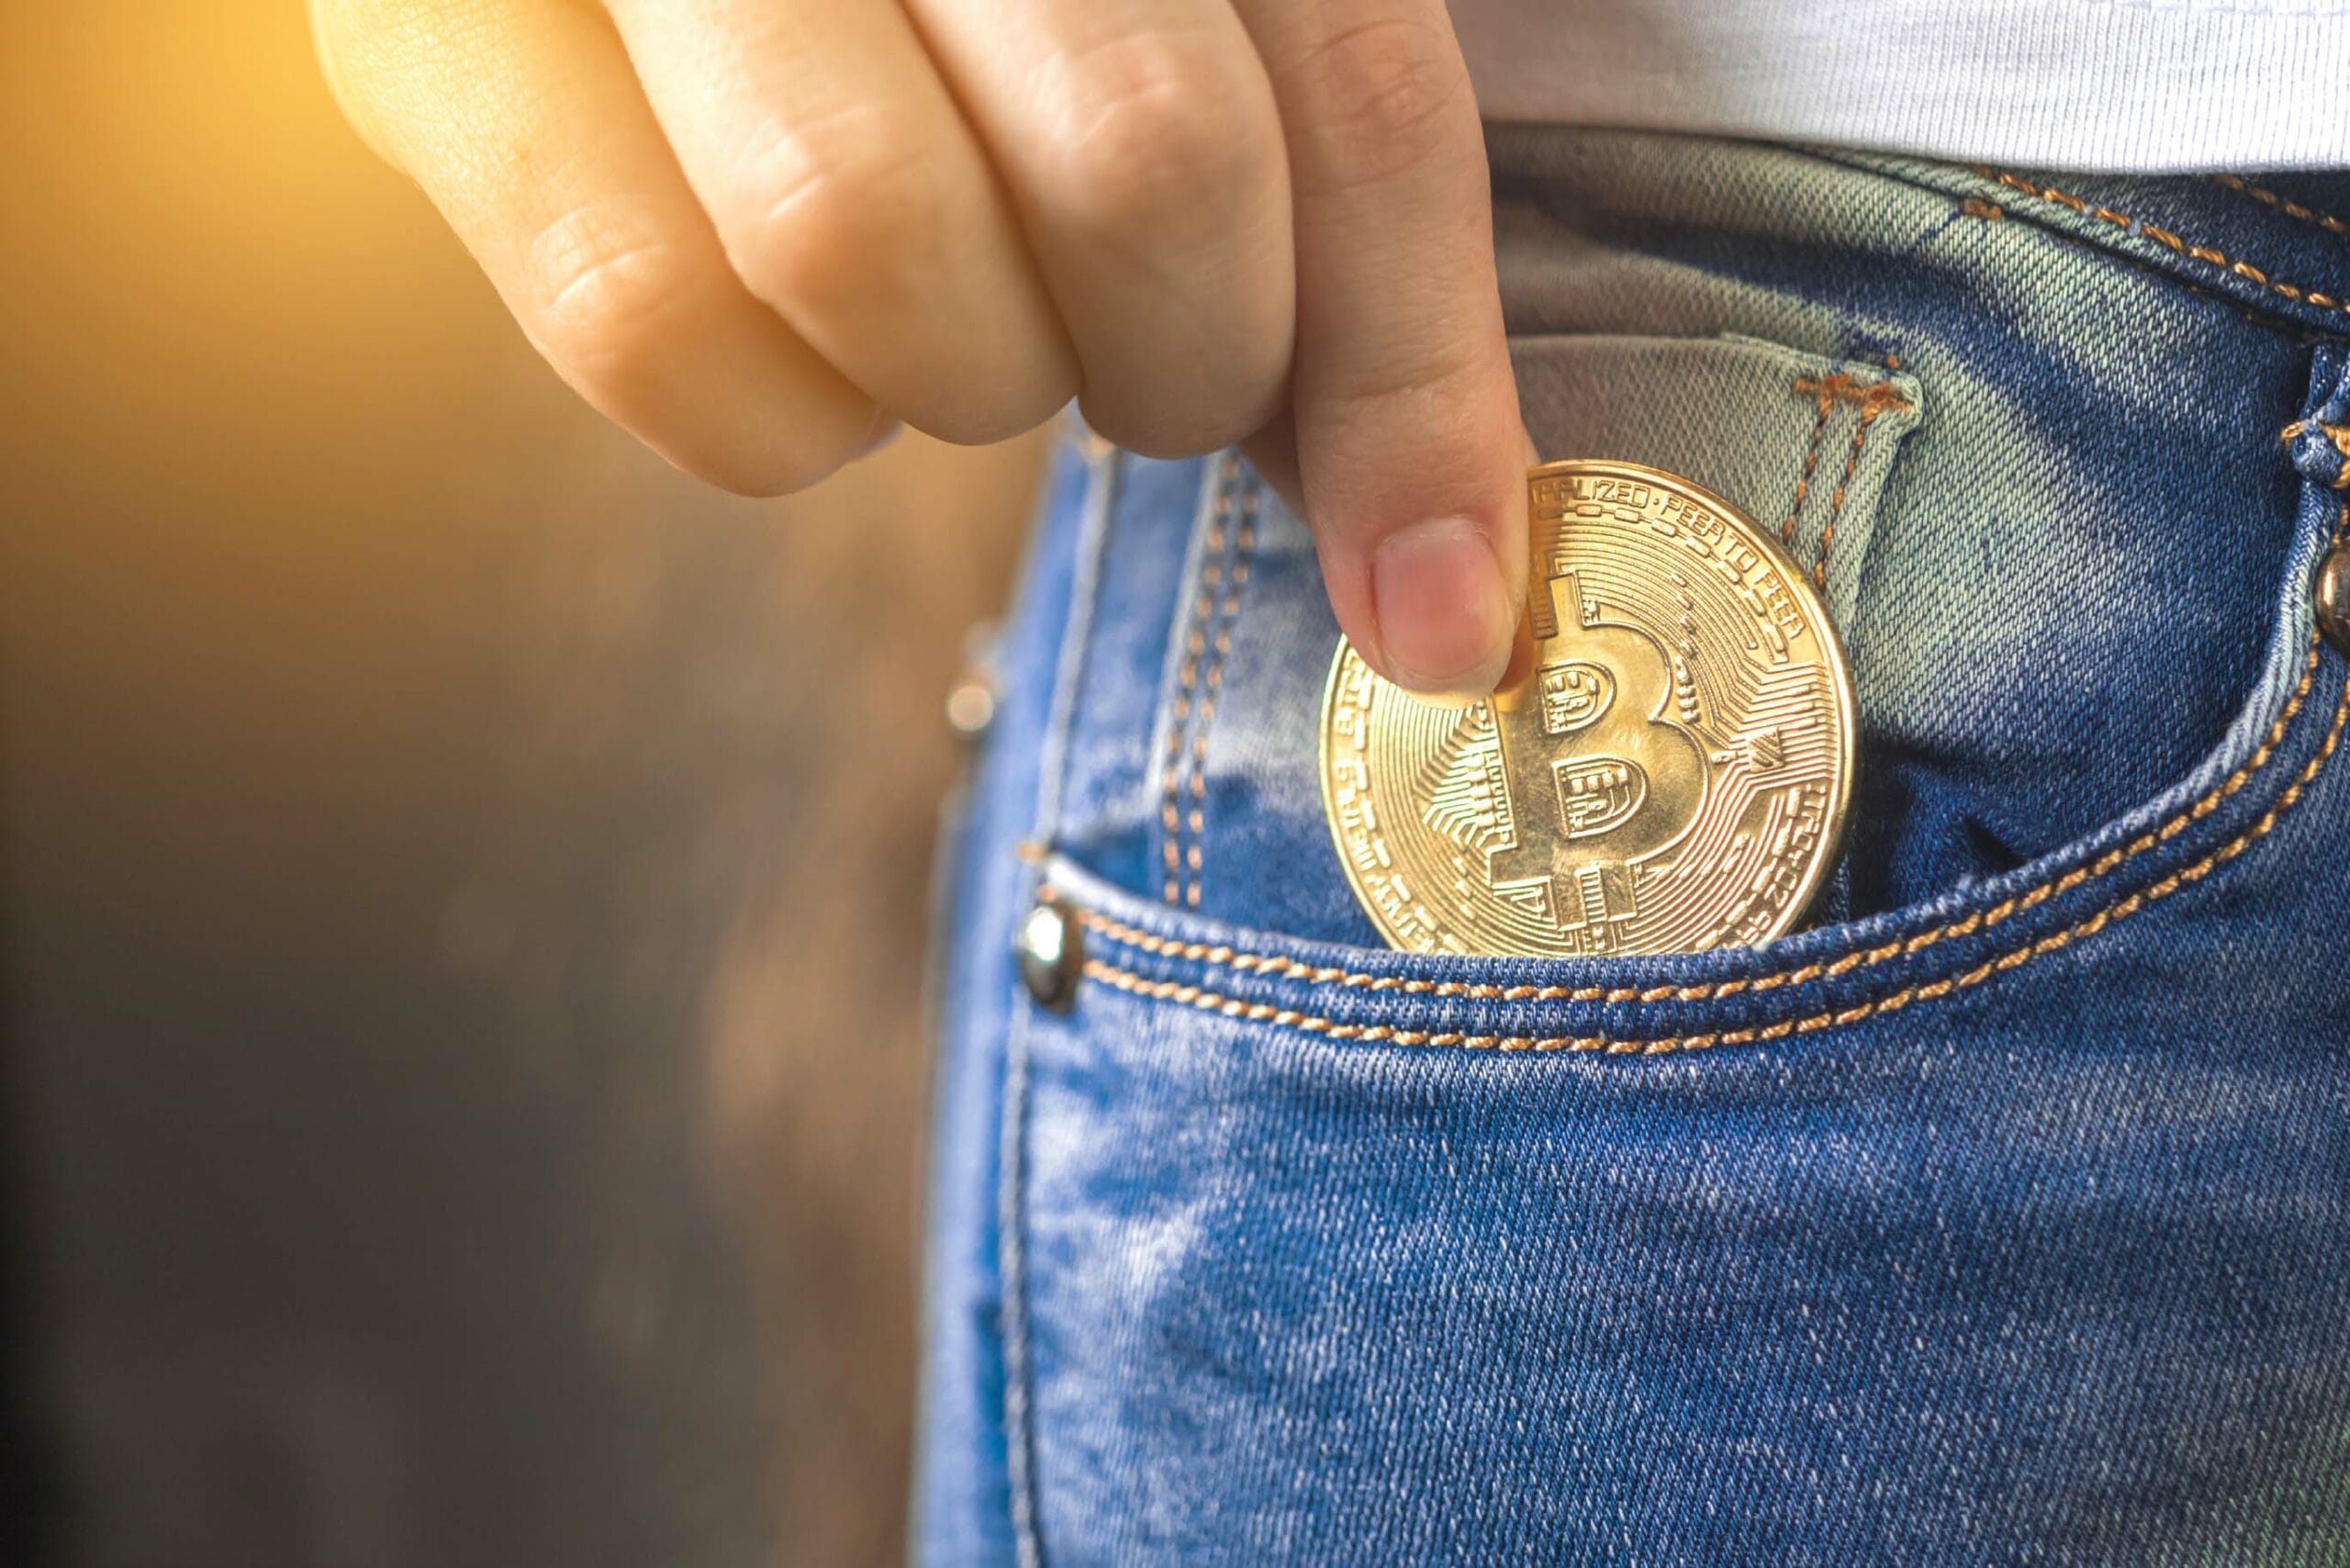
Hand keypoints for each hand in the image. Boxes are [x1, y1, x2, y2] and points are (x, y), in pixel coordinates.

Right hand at [312, 0, 1527, 695]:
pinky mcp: (431, 39)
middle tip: (1150, 356)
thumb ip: (1315, 208)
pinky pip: (651, 330)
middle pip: (1140, 164)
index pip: (1351, 89)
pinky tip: (810, 332)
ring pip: (873, 242)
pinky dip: (780, 420)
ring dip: (976, 375)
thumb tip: (1430, 593)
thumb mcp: (1192, 9)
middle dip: (1186, 361)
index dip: (1413, 383)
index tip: (1442, 604)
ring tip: (962, 304)